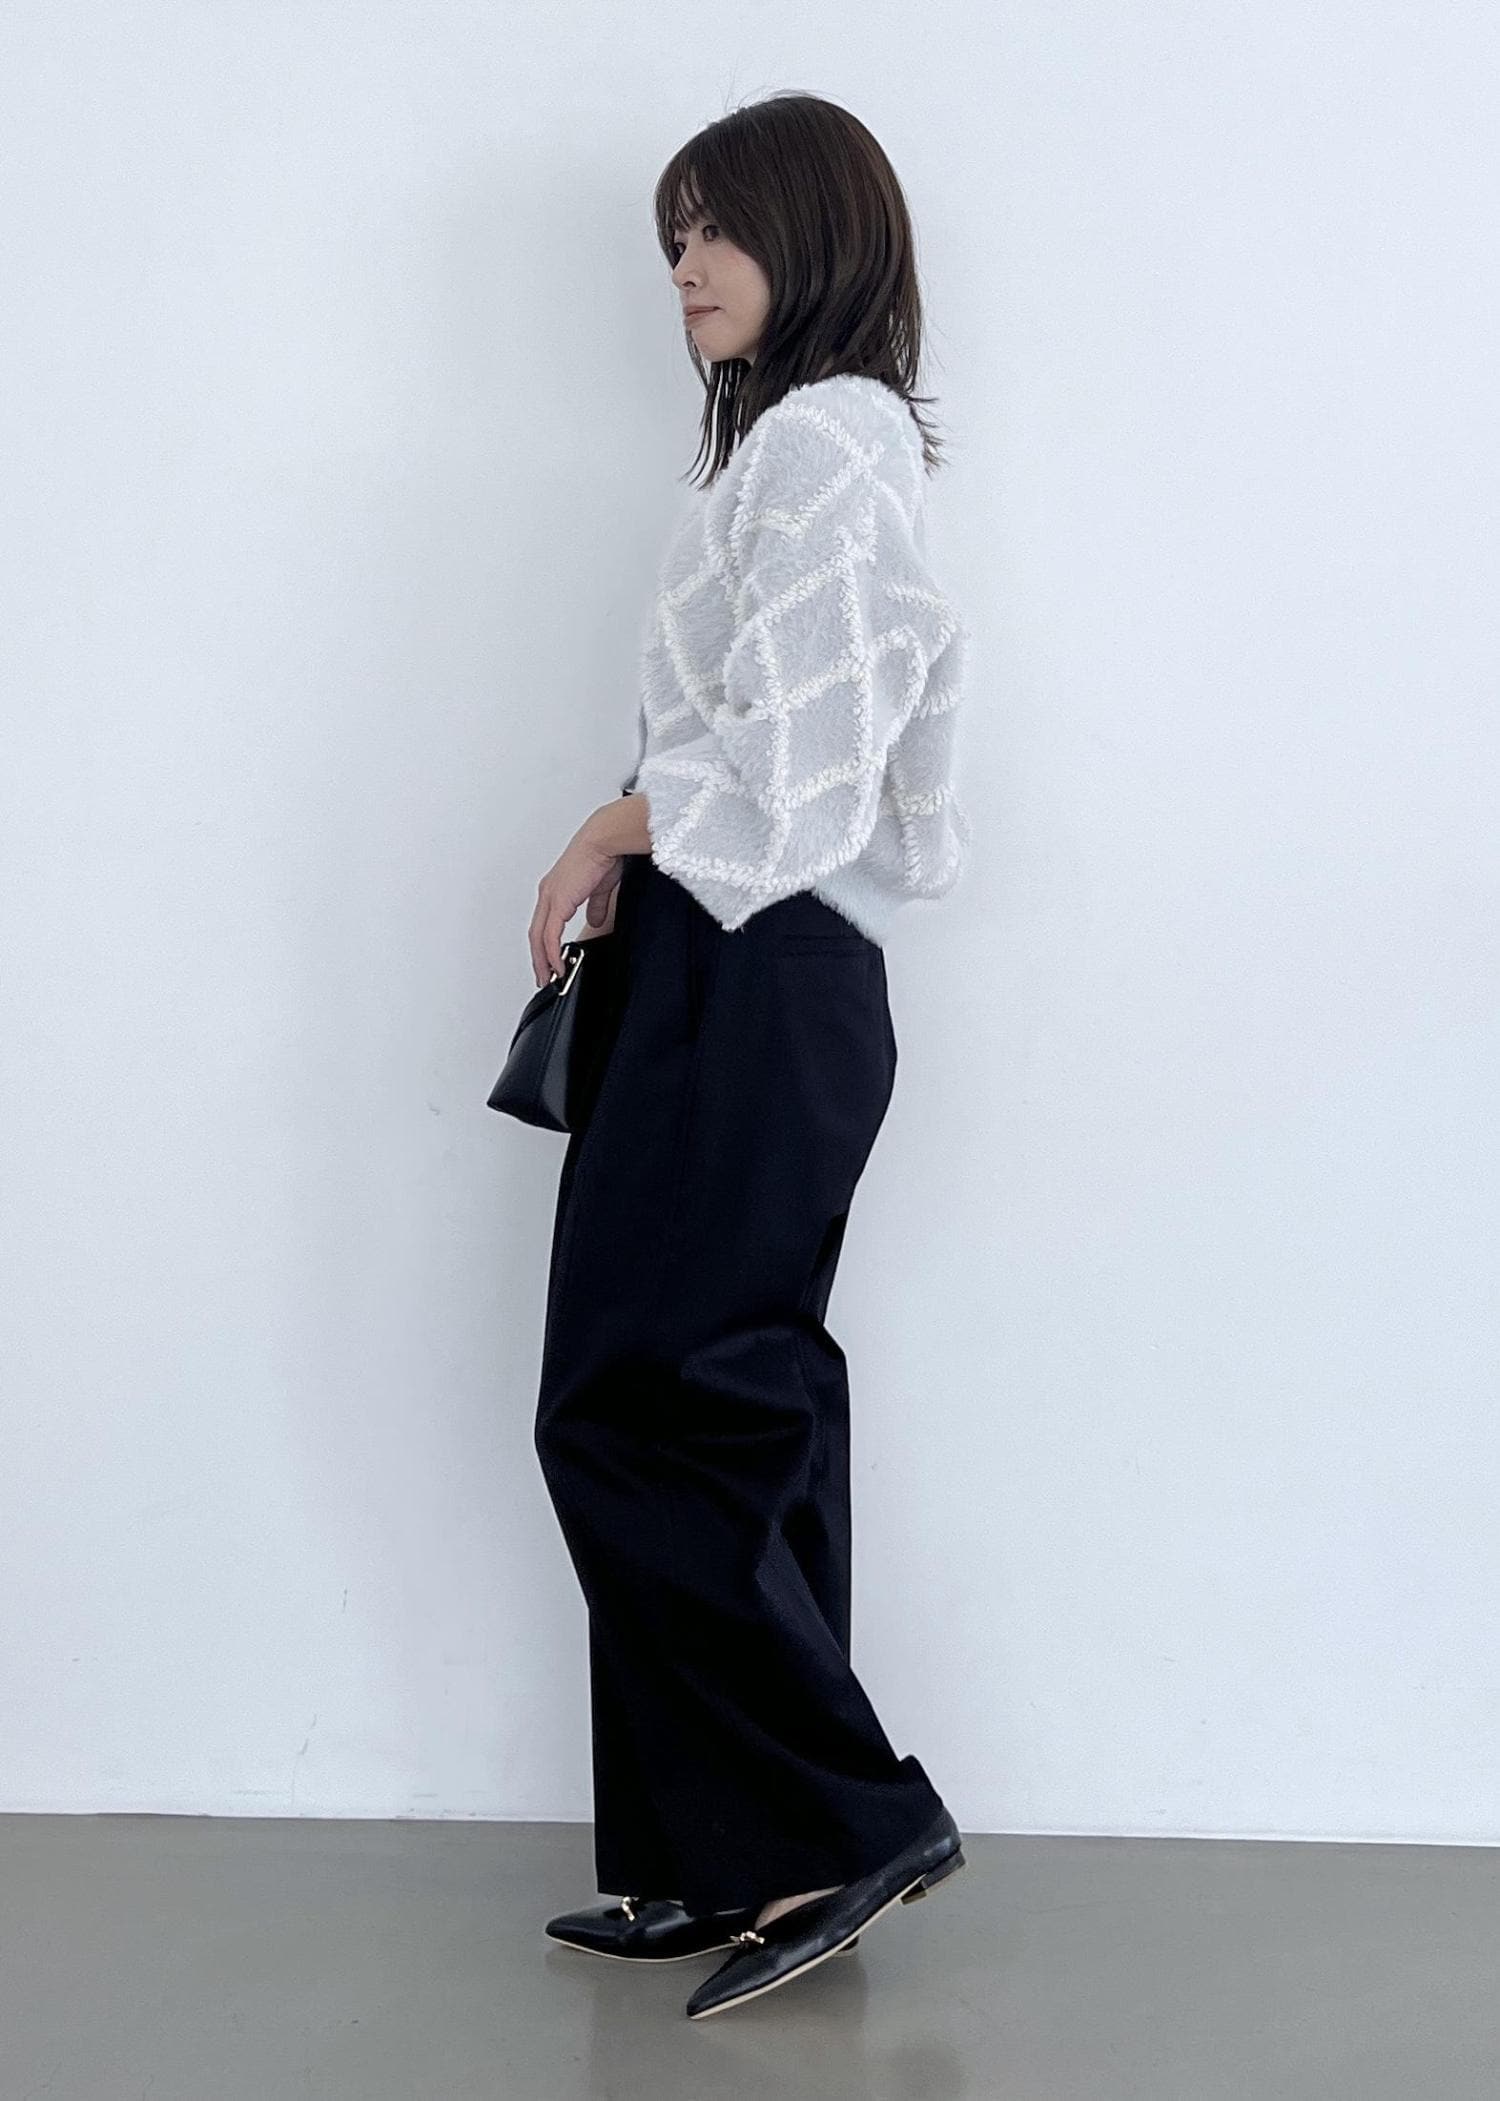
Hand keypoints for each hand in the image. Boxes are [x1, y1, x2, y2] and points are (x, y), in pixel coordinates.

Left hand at [530, 816, 624, 987]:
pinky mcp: (558, 902)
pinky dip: (551, 954)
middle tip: (543, 977)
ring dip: (542, 960)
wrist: (603, 841)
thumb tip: (595, 920)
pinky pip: (550, 936)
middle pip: (535, 934)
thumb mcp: (599, 888)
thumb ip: (595, 906)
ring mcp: (550, 898)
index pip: (543, 923)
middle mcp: (548, 894)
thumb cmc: (602, 856)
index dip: (544, 944)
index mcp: (555, 889)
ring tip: (548, 978)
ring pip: (538, 938)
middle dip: (538, 958)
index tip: (549, 960)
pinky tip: (557, 966)